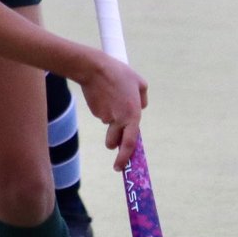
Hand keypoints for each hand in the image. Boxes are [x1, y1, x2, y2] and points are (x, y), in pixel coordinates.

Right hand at [76, 53, 147, 171]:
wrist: (94, 68)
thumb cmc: (119, 74)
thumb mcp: (139, 82)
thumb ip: (143, 98)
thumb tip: (141, 108)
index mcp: (132, 115)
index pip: (130, 142)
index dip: (125, 157)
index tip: (121, 167)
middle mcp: (119, 119)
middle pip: (114, 141)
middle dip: (113, 143)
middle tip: (112, 142)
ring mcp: (105, 116)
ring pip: (108, 124)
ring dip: (110, 119)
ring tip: (111, 99)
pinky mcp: (95, 111)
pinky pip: (102, 114)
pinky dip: (104, 108)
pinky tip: (104, 94)